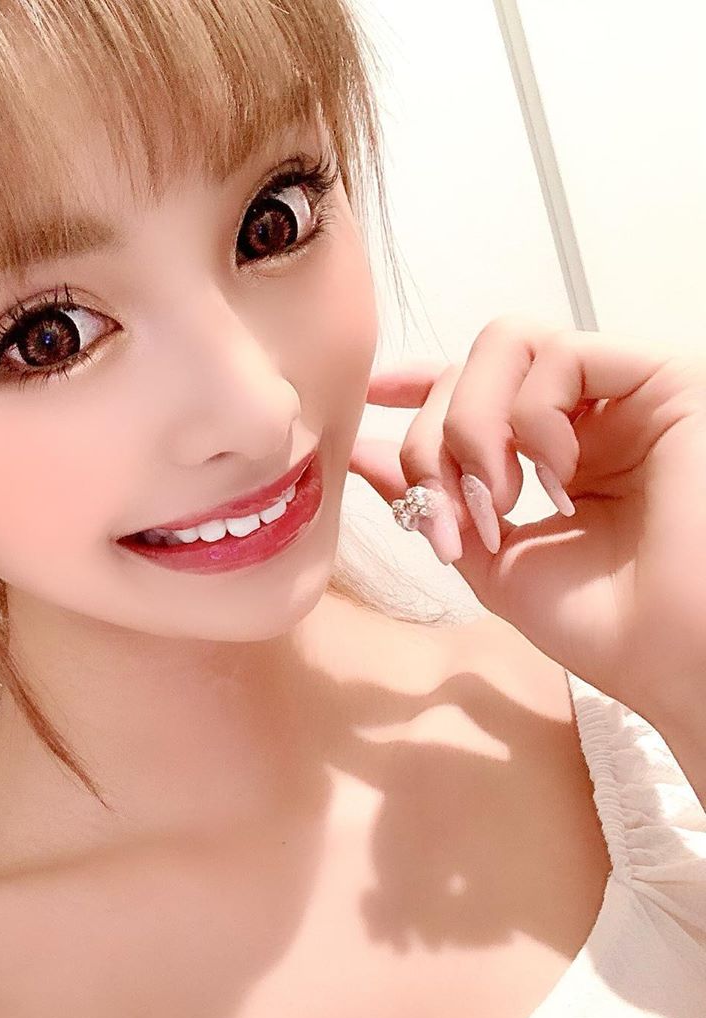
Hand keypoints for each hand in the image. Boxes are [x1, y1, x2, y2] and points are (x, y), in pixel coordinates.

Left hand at [350, 315, 705, 724]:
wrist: (671, 656)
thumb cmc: (602, 624)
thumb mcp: (491, 560)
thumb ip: (432, 501)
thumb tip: (363, 451)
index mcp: (552, 455)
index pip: (477, 388)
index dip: (421, 383)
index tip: (374, 397)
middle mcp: (587, 417)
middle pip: (472, 366)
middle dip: (433, 439)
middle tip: (450, 516)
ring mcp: (623, 396)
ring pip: (507, 344)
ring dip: (474, 427)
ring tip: (500, 502)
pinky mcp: (664, 381)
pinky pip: (562, 354)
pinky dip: (532, 419)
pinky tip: (557, 479)